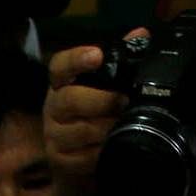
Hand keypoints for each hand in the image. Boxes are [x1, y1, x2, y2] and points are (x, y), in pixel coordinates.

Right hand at [44, 40, 141, 185]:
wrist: (79, 155)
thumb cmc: (94, 112)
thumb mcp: (104, 84)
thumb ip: (120, 58)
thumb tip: (142, 34)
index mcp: (61, 83)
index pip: (60, 66)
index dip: (76, 59)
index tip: (97, 55)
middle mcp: (53, 108)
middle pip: (70, 100)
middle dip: (101, 101)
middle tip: (124, 101)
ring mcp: (53, 136)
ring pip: (79, 131)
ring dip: (106, 128)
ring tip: (125, 125)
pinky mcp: (60, 160)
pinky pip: (83, 157)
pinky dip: (102, 152)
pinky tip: (114, 147)